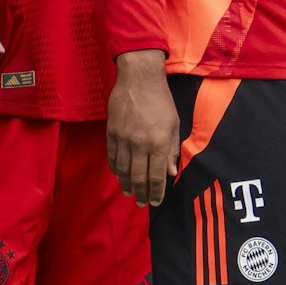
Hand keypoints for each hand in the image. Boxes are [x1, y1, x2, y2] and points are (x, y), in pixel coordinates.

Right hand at [106, 50, 177, 206]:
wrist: (139, 80)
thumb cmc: (161, 101)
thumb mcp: (174, 124)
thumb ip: (172, 149)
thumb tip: (171, 172)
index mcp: (159, 143)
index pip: (157, 176)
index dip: (157, 192)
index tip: (156, 202)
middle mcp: (141, 144)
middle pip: (139, 177)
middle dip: (142, 194)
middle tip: (142, 204)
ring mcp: (124, 140)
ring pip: (124, 171)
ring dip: (127, 185)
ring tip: (130, 194)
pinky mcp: (111, 133)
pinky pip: (112, 158)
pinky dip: (116, 170)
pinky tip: (119, 177)